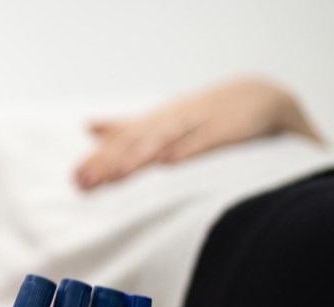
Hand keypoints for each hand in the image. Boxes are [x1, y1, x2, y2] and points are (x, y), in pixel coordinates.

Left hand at [75, 77, 322, 190]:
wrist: (258, 95)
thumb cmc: (202, 112)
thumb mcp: (161, 117)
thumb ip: (126, 125)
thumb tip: (88, 125)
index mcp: (155, 121)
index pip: (122, 141)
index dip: (98, 159)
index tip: (75, 180)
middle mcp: (171, 121)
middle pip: (136, 142)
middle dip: (110, 162)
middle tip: (86, 183)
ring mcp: (197, 123)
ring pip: (164, 140)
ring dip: (140, 157)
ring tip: (117, 176)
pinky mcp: (224, 129)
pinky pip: (204, 141)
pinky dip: (187, 150)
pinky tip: (170, 163)